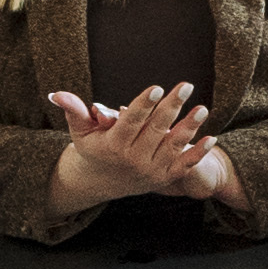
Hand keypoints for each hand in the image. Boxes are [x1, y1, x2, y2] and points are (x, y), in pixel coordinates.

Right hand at [49, 82, 215, 207]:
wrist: (100, 182)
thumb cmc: (92, 149)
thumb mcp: (80, 131)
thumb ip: (74, 111)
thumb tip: (56, 94)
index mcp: (114, 145)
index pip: (131, 122)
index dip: (144, 104)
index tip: (157, 88)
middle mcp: (134, 159)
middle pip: (155, 129)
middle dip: (171, 107)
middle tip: (185, 86)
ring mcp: (151, 170)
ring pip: (173, 146)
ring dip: (189, 128)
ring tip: (203, 108)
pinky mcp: (163, 178)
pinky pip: (183, 165)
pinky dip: (197, 153)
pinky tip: (211, 138)